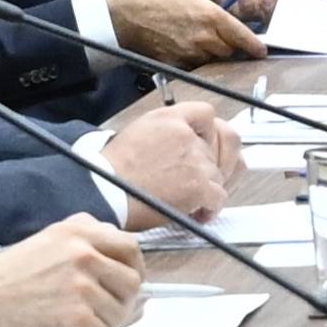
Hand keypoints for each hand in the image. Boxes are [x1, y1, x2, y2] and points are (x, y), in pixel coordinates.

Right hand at [0, 212, 144, 326]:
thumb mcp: (43, 244)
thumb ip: (81, 248)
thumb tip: (119, 271)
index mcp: (77, 232)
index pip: (130, 248)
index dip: (132, 270)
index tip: (124, 284)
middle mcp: (84, 255)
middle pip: (133, 283)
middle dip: (121, 302)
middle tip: (99, 313)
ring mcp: (84, 287)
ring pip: (120, 315)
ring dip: (100, 326)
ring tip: (69, 324)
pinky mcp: (79, 320)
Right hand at [91, 95, 242, 225]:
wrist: (104, 192)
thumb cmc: (113, 171)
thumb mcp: (139, 133)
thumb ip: (169, 132)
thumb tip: (188, 146)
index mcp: (169, 118)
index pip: (207, 114)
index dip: (212, 132)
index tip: (208, 146)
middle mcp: (185, 134)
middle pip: (223, 144)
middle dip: (219, 162)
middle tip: (210, 175)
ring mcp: (195, 160)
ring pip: (220, 174)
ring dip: (209, 188)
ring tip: (191, 199)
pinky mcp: (199, 185)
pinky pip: (219, 197)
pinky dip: (211, 208)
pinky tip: (198, 213)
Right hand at [97, 0, 263, 63]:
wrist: (127, 12)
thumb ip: (211, 11)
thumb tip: (222, 22)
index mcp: (211, 16)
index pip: (242, 36)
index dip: (254, 45)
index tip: (261, 50)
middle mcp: (203, 37)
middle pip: (229, 51)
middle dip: (231, 48)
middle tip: (227, 42)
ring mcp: (190, 52)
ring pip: (213, 59)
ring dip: (213, 54)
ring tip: (201, 42)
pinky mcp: (176, 63)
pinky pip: (194, 65)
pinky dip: (195, 60)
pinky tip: (187, 49)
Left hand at [174, 0, 300, 20]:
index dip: (312, 3)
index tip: (318, 10)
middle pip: (290, 12)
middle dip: (295, 15)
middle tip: (294, 12)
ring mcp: (256, 5)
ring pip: (270, 18)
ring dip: (271, 11)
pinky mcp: (237, 12)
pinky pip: (246, 16)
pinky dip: (247, 7)